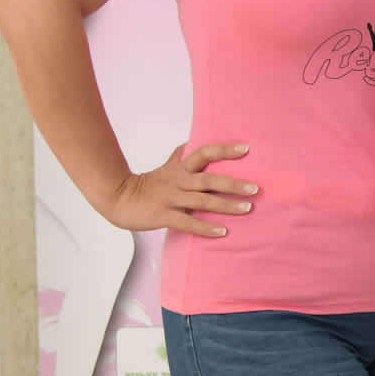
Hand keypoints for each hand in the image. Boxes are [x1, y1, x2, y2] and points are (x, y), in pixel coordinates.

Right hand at [103, 143, 257, 235]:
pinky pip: (188, 223)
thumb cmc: (147, 184)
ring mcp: (171, 199)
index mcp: (180, 168)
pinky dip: (205, 228)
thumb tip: (192, 142)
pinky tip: (222, 232)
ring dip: (226, 205)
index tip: (246, 148)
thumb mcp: (166, 167)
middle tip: (256, 188)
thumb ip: (180, 156)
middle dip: (234, 183)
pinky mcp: (164, 216)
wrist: (118, 199)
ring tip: (248, 208)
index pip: (205, 153)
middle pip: (209, 179)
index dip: (225, 150)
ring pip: (202, 201)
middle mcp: (178, 181)